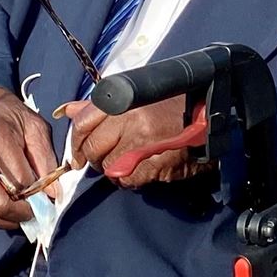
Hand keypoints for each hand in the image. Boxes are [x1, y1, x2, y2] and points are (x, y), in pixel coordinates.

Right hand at [0, 86, 58, 229]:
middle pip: (0, 203)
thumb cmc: (7, 115)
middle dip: (23, 213)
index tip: (48, 196)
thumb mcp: (34, 126)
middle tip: (37, 210)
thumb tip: (53, 193)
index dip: (38, 194)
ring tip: (23, 211)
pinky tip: (8, 208)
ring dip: (9, 219)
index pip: (19, 181)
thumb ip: (45, 158)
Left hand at [59, 94, 200, 189]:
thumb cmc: (171, 104)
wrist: (208, 114)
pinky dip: (130, 180)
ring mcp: (142, 141)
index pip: (83, 122)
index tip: (78, 153)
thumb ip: (98, 106)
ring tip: (127, 163)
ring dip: (113, 170)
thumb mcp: (134, 96)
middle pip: (94, 148)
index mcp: (123, 100)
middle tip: (104, 160)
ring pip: (109, 167)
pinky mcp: (155, 163)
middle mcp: (129, 118)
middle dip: (94, 159)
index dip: (77, 142)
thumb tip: (68, 110)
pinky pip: (128, 179)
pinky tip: (140, 171)